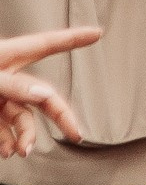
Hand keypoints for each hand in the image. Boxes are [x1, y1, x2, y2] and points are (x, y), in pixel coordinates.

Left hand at [0, 23, 97, 158]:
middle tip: (77, 135)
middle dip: (60, 116)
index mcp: (8, 56)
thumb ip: (14, 85)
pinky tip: (7, 151)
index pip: (47, 44)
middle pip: (43, 95)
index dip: (73, 38)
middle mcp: (7, 76)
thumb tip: (45, 94)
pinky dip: (7, 141)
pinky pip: (3, 129)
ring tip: (22, 151)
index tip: (97, 33)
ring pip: (22, 118)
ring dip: (25, 136)